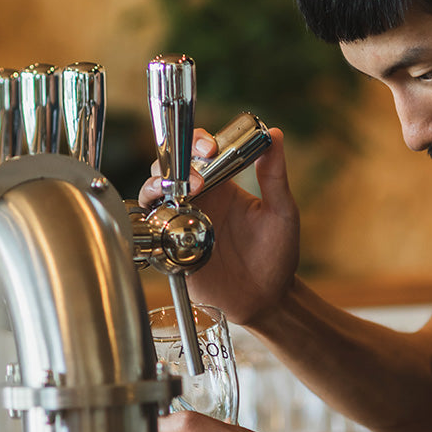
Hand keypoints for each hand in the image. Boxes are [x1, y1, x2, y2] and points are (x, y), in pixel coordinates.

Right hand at [138, 127, 300, 325]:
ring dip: (158, 185)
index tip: (210, 147)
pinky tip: (165, 218)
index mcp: (222, 183)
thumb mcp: (281, 210)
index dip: (198, 142)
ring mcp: (182, 222)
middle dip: (174, 162)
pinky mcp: (171, 247)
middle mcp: (198, 199)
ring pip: (153, 193)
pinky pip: (150, 228)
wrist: (267, 297)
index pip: (199, 151)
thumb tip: (276, 134)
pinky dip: (150, 218)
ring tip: (177, 192)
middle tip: (195, 178)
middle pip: (168, 166)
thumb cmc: (277, 253)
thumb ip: (274, 175)